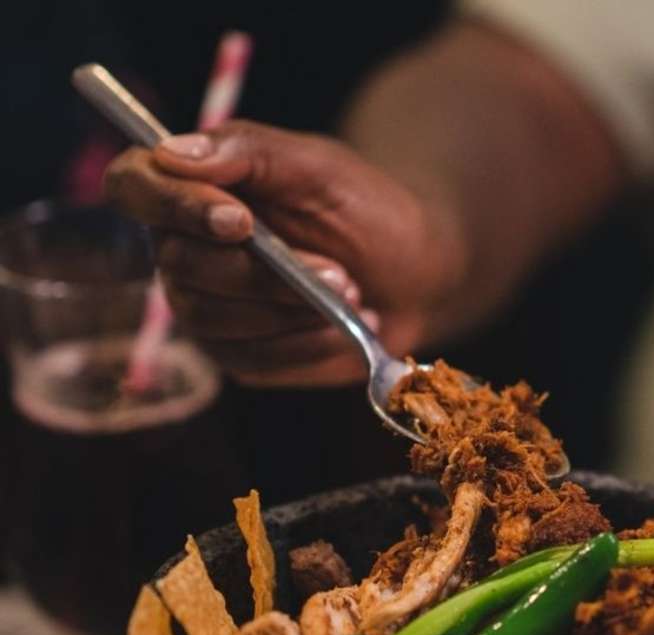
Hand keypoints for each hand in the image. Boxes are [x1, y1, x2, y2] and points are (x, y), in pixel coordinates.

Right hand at [104, 121, 465, 385]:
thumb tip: (171, 152)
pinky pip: (253, 359)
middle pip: (181, 266)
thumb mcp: (322, 167)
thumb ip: (252, 152)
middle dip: (264, 274)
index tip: (240, 221)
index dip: (173, 205)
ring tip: (349, 293)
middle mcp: (183, 249)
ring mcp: (206, 308)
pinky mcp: (239, 356)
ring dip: (290, 309)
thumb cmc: (365, 210)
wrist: (415, 275)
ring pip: (212, 318)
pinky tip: (342, 327)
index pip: (133, 186)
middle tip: (338, 272)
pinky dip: (307, 343)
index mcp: (193, 187)